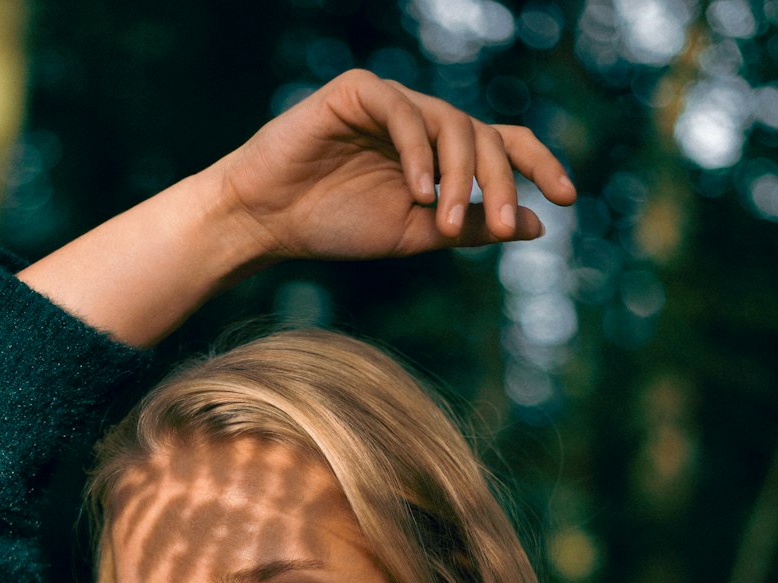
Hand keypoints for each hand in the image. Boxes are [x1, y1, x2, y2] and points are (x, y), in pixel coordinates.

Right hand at [210, 69, 575, 262]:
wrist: (269, 221)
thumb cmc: (334, 226)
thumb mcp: (415, 235)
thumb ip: (472, 227)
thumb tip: (538, 226)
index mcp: (441, 154)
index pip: (504, 145)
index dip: (540, 165)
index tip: (568, 199)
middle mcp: (423, 122)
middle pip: (485, 137)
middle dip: (500, 183)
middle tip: (505, 226)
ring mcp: (392, 103)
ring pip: (450, 124)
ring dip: (457, 177)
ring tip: (442, 220)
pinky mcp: (356, 92)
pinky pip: (402, 110)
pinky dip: (416, 150)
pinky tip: (417, 190)